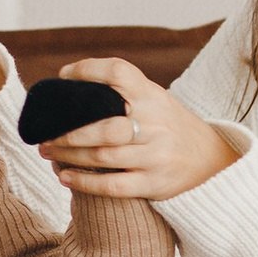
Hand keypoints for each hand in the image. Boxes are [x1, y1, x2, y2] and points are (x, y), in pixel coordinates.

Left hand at [36, 58, 237, 200]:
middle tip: (44, 136)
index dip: (89, 71)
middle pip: (103, 126)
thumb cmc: (169, 127)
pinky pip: (113, 185)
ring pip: (103, 157)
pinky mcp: (156, 183)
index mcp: (154, 96)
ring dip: (68, 156)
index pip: (120, 73)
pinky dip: (85, 182)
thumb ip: (123, 94)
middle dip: (68, 133)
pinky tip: (65, 177)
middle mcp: (157, 124)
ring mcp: (157, 155)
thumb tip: (68, 88)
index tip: (64, 77)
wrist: (213, 161)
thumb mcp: (156, 101)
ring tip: (48, 153)